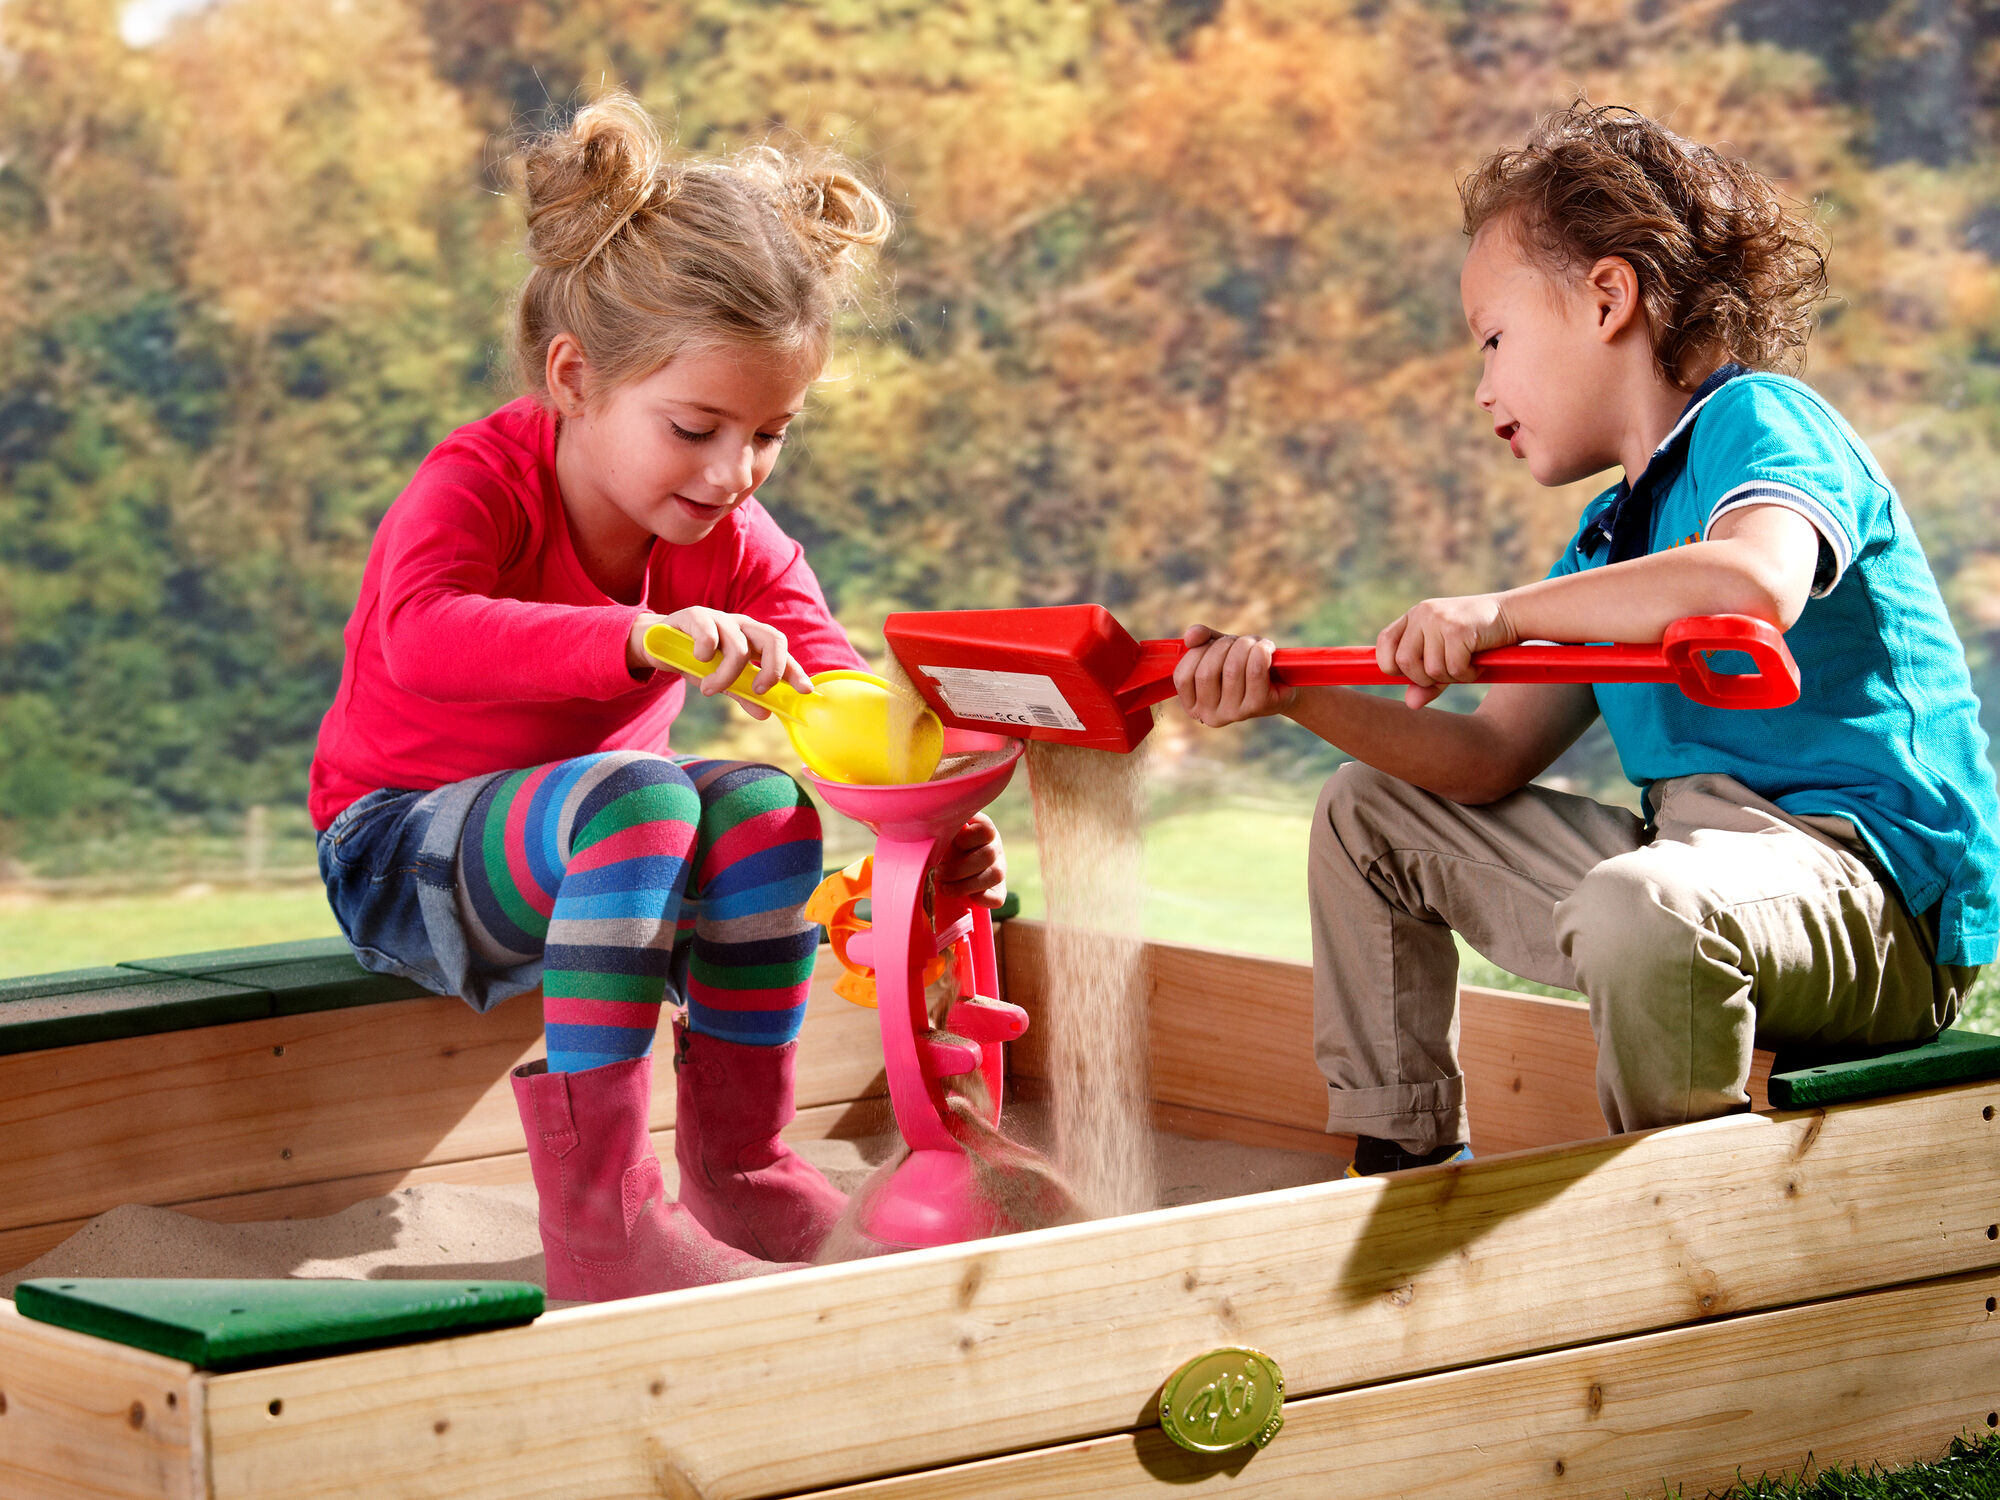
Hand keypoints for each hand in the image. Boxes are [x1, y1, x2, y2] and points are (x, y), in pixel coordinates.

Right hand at [628, 607, 814, 718]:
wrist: (656, 644)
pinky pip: (709, 633)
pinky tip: (698, 661)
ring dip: (727, 675)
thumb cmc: (695, 661)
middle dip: (772, 668)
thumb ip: (743, 695)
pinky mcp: (695, 615)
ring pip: (739, 645)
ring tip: (711, 690)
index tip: (805, 691)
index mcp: (752, 640)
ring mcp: (720, 618)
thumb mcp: (721, 681)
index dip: (795, 671)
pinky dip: (707, 652)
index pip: (782, 652)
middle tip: (759, 691)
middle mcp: (742, 626)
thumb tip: (765, 714)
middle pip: (773, 638)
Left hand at [938, 813, 1006, 908]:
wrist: (951, 865)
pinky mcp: (998, 891)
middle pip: (988, 855)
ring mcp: (999, 869)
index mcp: (984, 829)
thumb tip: (934, 828)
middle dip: (958, 868)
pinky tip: (963, 898)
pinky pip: (997, 898)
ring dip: (965, 886)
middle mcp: (995, 847)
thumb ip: (944, 829)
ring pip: (995, 876)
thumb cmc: (945, 845)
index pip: (985, 830)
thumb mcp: (946, 834)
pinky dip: (980, 900)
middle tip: (937, 873)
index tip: (947, 844)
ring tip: (944, 888)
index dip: (966, 838)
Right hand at [1172, 625, 1295, 726]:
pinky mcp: (1257, 706)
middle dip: (1224, 646)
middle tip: (1240, 641)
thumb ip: (1201, 640)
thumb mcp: (1218, 650)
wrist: (1281, 683)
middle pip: (1206, 672)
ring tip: (1255, 644)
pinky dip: (1260, 651)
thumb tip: (1191, 636)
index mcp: (1194, 705)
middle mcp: (1211, 716)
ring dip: (1244, 645)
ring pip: (1232, 669)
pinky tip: (1266, 648)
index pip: (1183, 677)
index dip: (1197, 653)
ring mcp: (1234, 714)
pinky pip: (1254, 670)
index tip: (1214, 644)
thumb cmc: (1244, 665)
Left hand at [1376, 593, 1517, 708]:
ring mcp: (1439, 620)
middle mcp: (1422, 614)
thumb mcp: (1447, 657)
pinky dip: (1466, 675)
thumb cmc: (1476, 638)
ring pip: (1430, 670)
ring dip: (1451, 678)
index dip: (1392, 665)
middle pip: (1404, 662)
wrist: (1513, 614)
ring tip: (1466, 667)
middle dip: (1424, 679)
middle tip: (1446, 675)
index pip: (1383, 643)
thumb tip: (1410, 704)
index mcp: (1413, 617)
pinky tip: (1477, 666)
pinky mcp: (1459, 629)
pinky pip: (1453, 668)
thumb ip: (1427, 680)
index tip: (1413, 674)